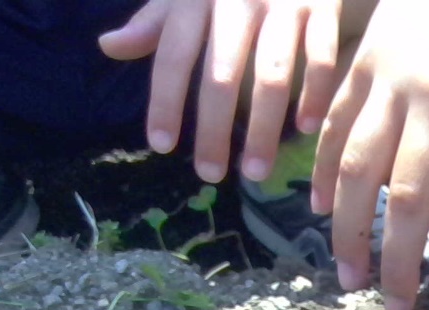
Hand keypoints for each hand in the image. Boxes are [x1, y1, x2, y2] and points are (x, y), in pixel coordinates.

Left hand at [100, 0, 342, 184]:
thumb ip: (153, 22)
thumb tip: (108, 47)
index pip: (173, 55)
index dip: (164, 100)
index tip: (160, 145)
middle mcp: (237, 0)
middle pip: (220, 75)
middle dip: (213, 129)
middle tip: (209, 175)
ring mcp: (282, 3)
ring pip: (271, 76)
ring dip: (263, 129)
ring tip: (254, 173)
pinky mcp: (320, 6)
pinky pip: (319, 59)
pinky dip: (313, 96)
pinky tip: (305, 130)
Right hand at [314, 0, 428, 309]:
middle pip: (412, 193)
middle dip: (402, 260)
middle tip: (398, 309)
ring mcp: (391, 80)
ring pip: (359, 166)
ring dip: (351, 229)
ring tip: (349, 278)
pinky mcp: (362, 64)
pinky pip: (335, 125)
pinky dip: (322, 171)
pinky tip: (321, 211)